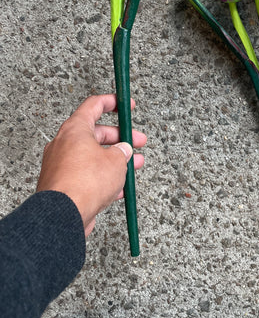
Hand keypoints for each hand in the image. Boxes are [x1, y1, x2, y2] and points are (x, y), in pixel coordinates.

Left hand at [37, 94, 146, 236]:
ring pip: (93, 156)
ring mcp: (62, 165)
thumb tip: (124, 151)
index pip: (93, 105)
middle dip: (120, 138)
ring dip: (115, 160)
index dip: (112, 102)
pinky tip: (118, 187)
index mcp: (75, 129)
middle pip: (96, 133)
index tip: (124, 103)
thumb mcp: (115, 161)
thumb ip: (122, 152)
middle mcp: (64, 144)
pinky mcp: (63, 184)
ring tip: (134, 166)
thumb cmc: (83, 183)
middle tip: (137, 141)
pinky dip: (103, 177)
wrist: (63, 215)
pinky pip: (87, 175)